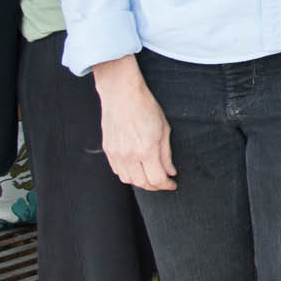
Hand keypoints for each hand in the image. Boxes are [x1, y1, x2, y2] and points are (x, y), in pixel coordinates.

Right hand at [93, 55, 176, 191]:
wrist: (121, 93)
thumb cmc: (145, 107)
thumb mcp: (164, 129)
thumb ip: (166, 154)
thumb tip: (170, 171)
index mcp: (146, 150)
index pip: (157, 179)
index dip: (167, 185)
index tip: (172, 184)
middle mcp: (129, 155)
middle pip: (142, 183)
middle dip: (156, 186)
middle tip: (163, 182)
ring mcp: (116, 154)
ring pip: (128, 180)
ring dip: (141, 182)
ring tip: (150, 176)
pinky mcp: (108, 150)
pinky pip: (117, 170)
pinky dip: (128, 174)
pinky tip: (136, 169)